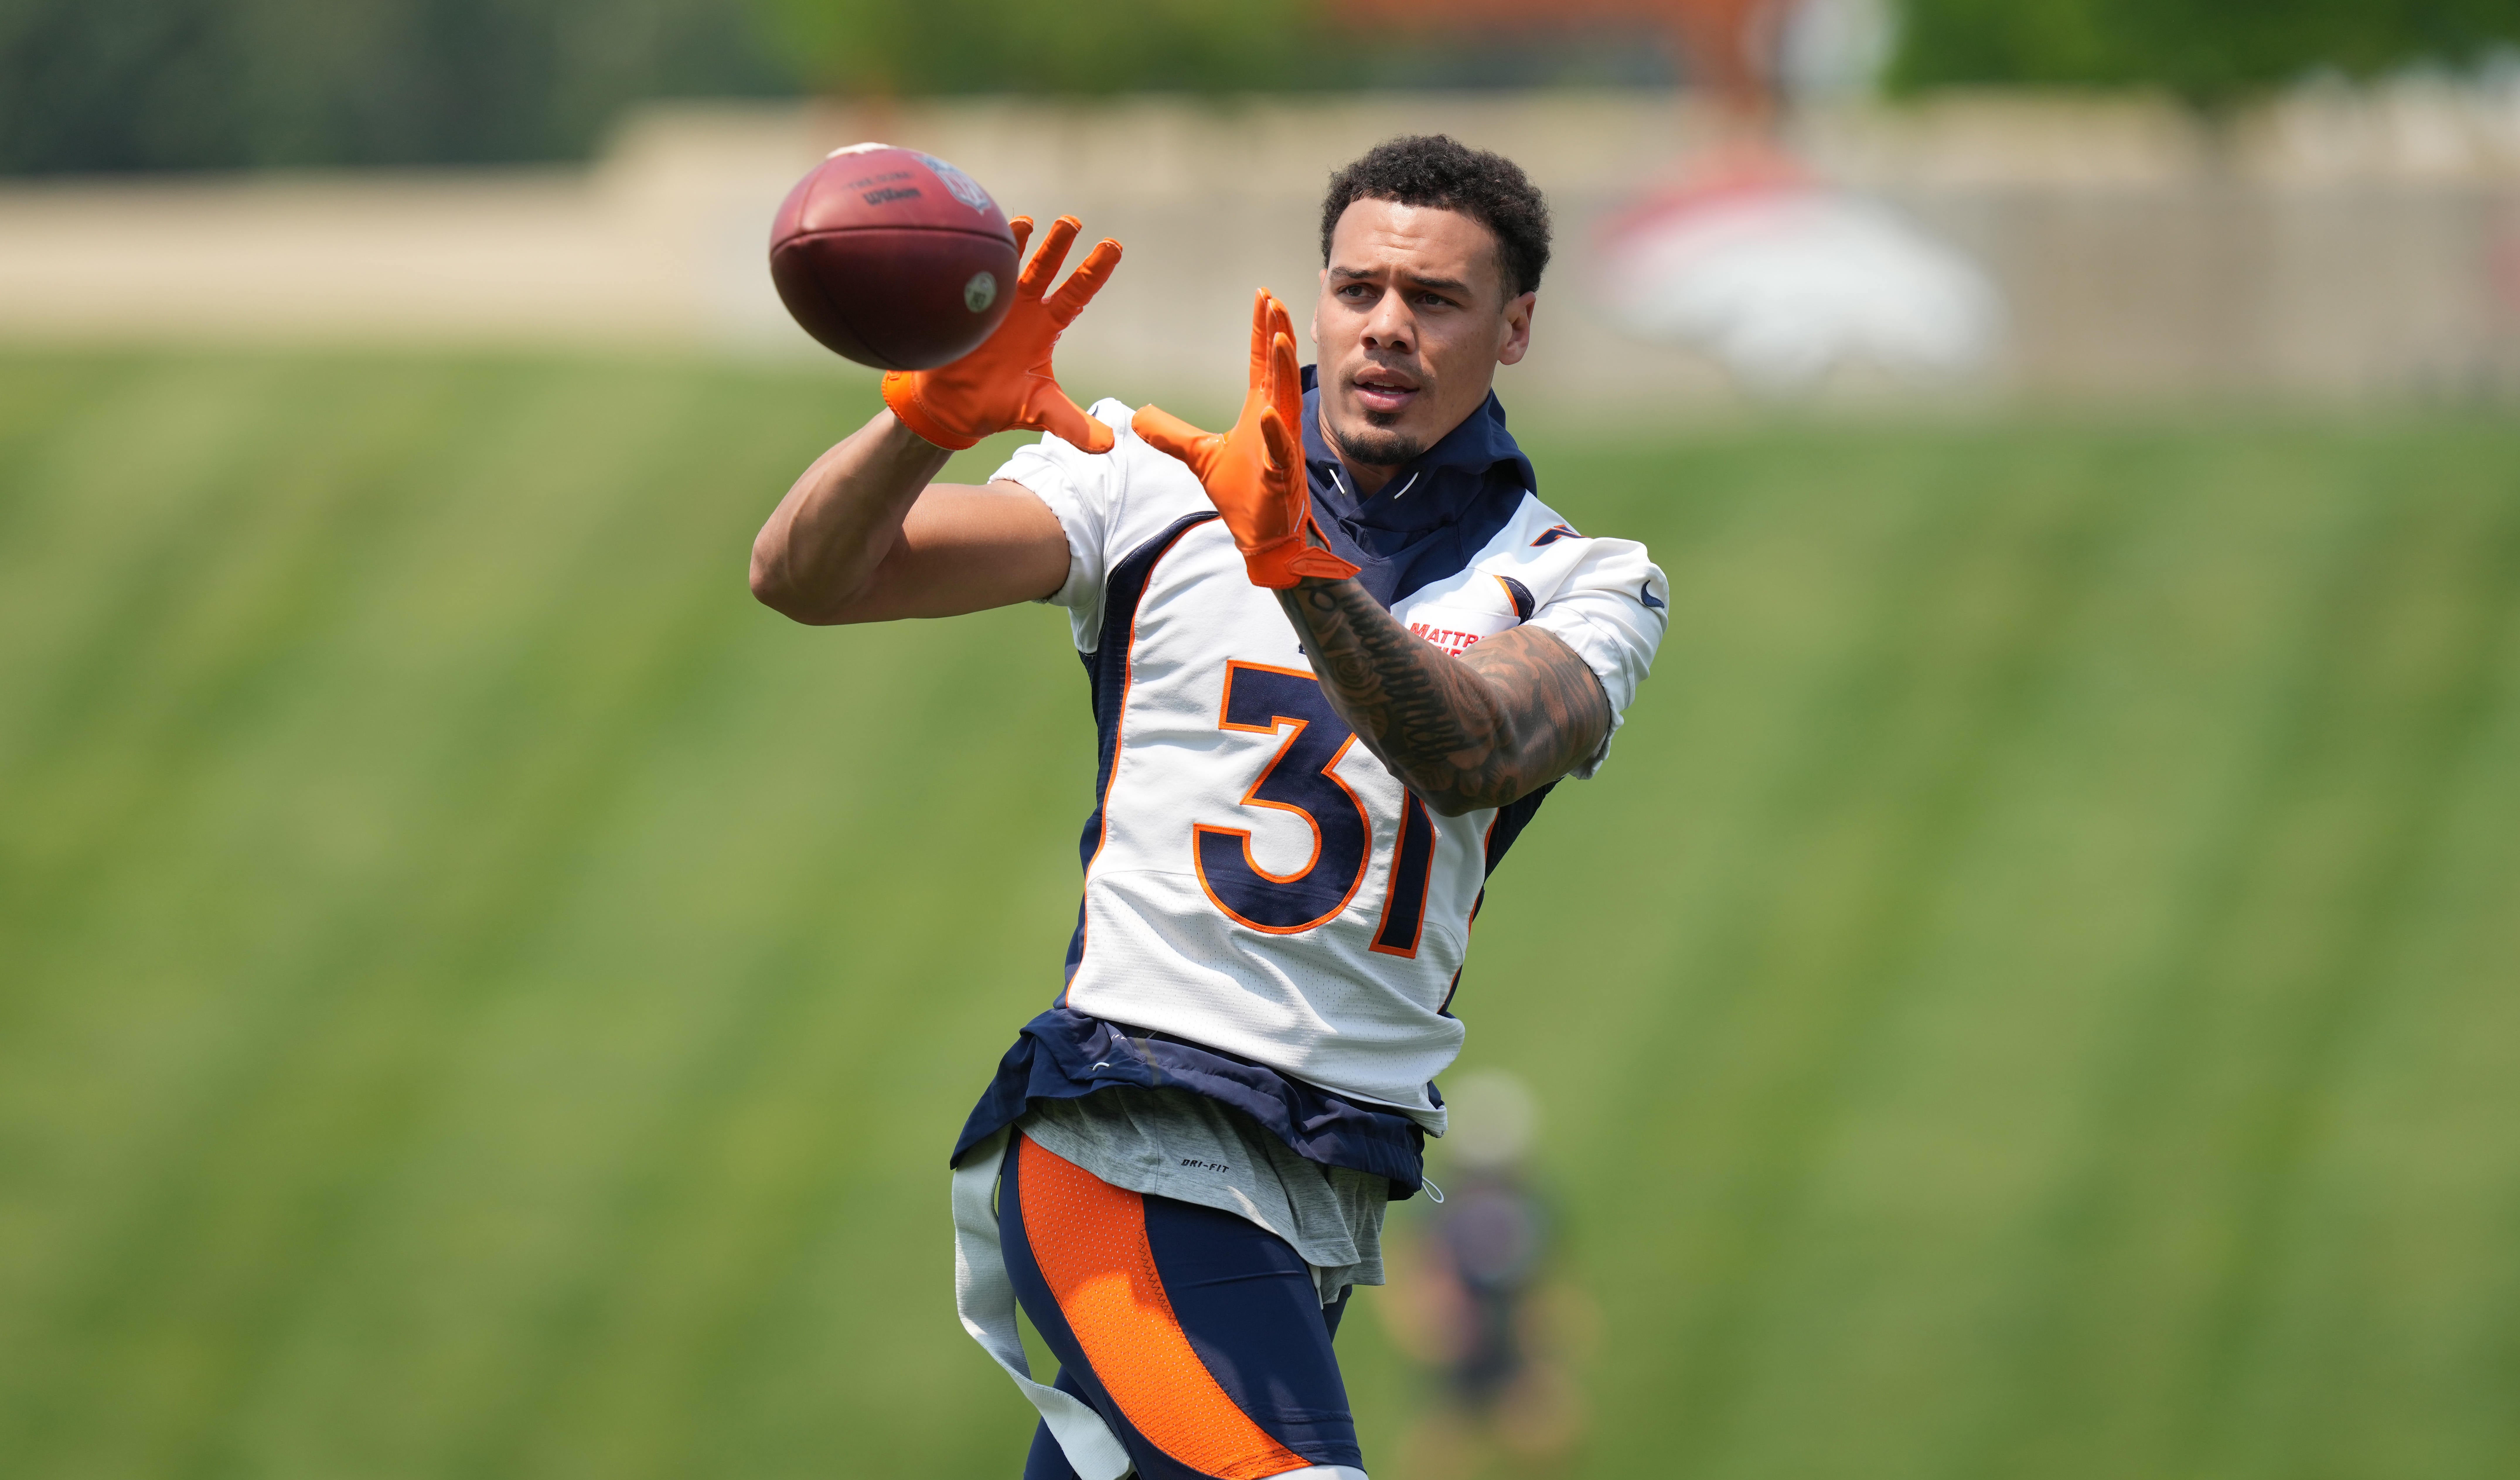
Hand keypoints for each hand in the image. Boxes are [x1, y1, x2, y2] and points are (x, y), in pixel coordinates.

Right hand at [882, 215, 1121, 452]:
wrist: (949, 409)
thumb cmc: (997, 405)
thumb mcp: (1038, 412)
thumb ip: (1072, 425)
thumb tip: (1108, 445)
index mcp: (1045, 326)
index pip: (1075, 293)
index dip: (1093, 271)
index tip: (1114, 247)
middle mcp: (1022, 307)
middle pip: (1045, 269)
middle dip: (1058, 245)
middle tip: (1073, 222)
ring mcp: (991, 302)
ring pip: (1008, 264)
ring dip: (1018, 242)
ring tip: (1027, 222)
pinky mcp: (962, 304)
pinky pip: (970, 274)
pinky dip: (976, 257)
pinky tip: (980, 235)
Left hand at [1132, 290, 1358, 589]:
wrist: (1262, 536)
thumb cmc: (1243, 494)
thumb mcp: (1199, 456)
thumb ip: (1171, 433)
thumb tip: (1136, 417)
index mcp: (1261, 411)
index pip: (1262, 363)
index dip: (1262, 330)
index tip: (1263, 296)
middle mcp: (1277, 422)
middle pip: (1278, 371)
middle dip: (1278, 335)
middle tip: (1275, 301)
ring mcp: (1283, 447)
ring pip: (1287, 401)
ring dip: (1284, 372)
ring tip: (1280, 340)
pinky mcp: (1283, 475)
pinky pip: (1281, 450)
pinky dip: (1275, 432)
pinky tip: (1270, 412)